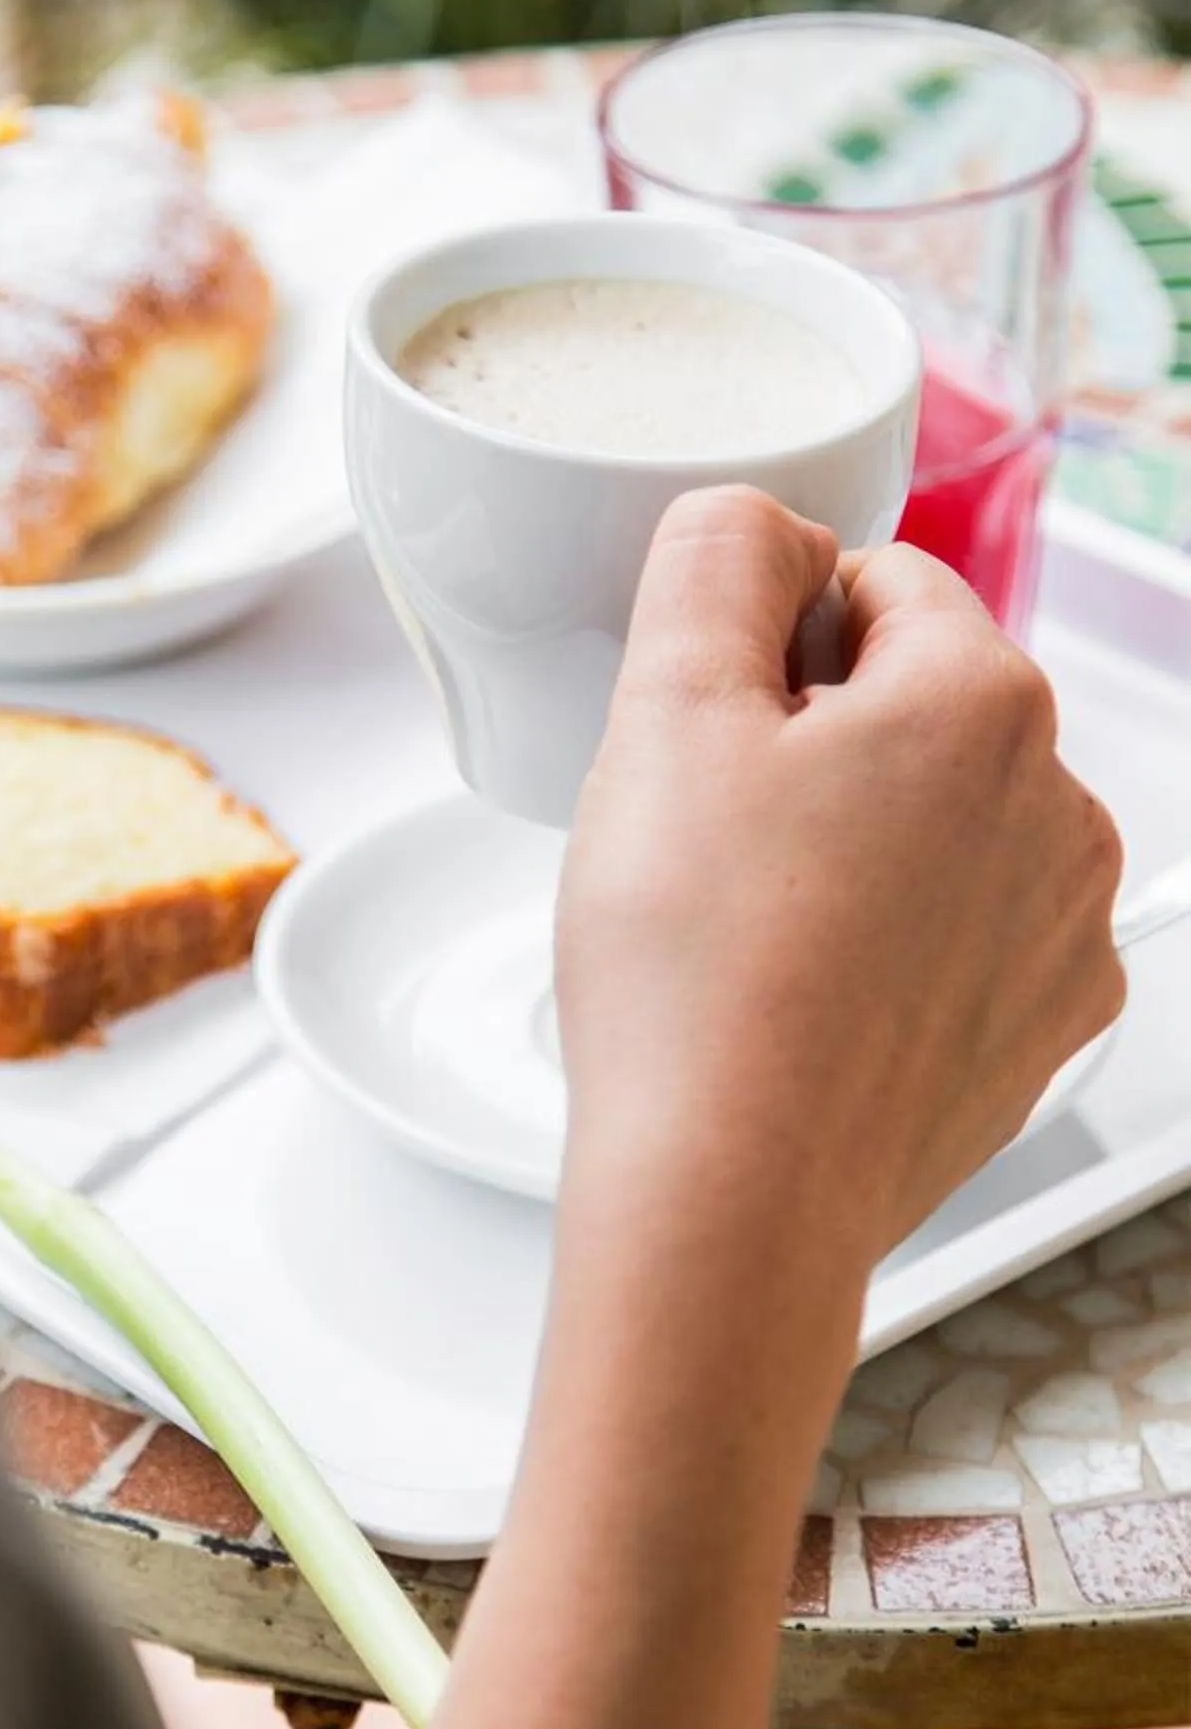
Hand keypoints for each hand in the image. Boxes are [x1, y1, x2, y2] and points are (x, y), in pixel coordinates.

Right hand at [555, 486, 1125, 1279]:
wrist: (731, 1203)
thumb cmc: (697, 972)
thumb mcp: (665, 710)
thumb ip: (714, 560)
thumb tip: (758, 524)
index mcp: (985, 700)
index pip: (878, 582)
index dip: (769, 639)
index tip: (707, 729)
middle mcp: (1064, 808)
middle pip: (916, 702)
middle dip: (815, 738)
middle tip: (709, 833)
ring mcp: (1063, 933)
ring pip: (939, 819)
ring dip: (853, 838)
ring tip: (752, 924)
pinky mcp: (1038, 1032)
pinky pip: (959, 933)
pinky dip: (887, 942)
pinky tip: (803, 993)